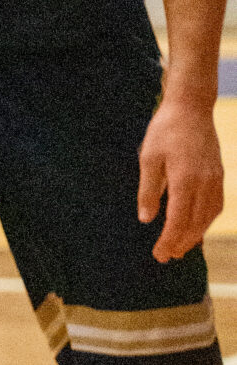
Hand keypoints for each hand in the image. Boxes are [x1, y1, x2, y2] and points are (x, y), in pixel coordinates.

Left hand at [138, 94, 223, 260]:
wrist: (191, 107)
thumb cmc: (165, 130)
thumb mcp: (148, 157)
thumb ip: (148, 190)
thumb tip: (146, 220)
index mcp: (185, 181)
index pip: (178, 221)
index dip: (169, 241)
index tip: (159, 255)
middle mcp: (204, 184)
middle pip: (195, 224)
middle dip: (181, 243)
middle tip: (167, 256)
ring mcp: (215, 180)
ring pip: (208, 218)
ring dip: (195, 235)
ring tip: (181, 247)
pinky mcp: (219, 175)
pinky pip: (216, 206)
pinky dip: (206, 220)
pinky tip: (197, 225)